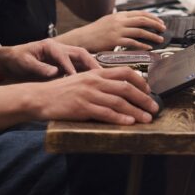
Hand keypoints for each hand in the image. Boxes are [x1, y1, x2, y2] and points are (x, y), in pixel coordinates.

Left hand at [0, 38, 99, 81]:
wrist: (11, 60)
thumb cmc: (17, 59)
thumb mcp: (25, 62)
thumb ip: (39, 67)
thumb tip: (54, 72)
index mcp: (50, 46)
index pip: (64, 55)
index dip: (71, 66)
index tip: (76, 77)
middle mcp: (59, 48)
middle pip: (80, 53)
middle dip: (91, 62)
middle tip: (100, 74)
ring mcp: (62, 55)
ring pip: (82, 58)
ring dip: (92, 67)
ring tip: (102, 78)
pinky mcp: (63, 63)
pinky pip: (78, 66)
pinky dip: (86, 72)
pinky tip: (93, 81)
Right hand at [38, 67, 158, 124]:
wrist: (40, 97)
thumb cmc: (61, 91)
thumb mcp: (82, 80)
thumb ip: (99, 82)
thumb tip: (119, 89)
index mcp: (96, 73)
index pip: (125, 72)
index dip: (140, 81)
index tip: (149, 91)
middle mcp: (94, 81)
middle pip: (126, 88)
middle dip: (144, 99)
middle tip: (154, 107)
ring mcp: (89, 94)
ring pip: (119, 102)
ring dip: (136, 111)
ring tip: (146, 119)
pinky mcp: (82, 108)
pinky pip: (106, 113)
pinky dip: (120, 118)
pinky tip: (129, 122)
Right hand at [60, 11, 165, 50]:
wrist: (82, 38)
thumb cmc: (95, 32)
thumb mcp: (108, 21)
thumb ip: (120, 21)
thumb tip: (133, 23)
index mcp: (119, 15)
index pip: (140, 13)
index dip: (152, 17)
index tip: (160, 21)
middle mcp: (119, 21)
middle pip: (142, 20)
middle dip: (155, 24)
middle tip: (163, 29)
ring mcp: (117, 30)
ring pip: (140, 31)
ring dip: (152, 35)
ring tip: (159, 39)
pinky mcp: (115, 41)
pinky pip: (132, 42)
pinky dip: (142, 45)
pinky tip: (148, 48)